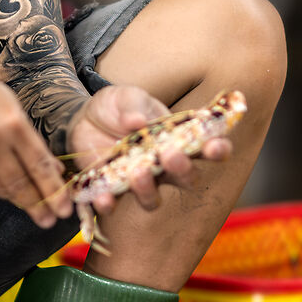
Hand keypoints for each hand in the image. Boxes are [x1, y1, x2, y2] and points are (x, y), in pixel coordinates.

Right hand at [0, 48, 68, 225]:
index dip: (54, 191)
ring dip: (13, 197)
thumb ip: (30, 138)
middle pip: (19, 185)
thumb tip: (52, 168)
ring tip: (25, 202)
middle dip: (37, 205)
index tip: (63, 208)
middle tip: (48, 219)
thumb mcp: (8, 104)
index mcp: (11, 123)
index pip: (39, 166)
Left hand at [66, 84, 232, 216]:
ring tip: (137, 171)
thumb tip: (138, 121)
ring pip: (152, 199)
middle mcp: (162, 166)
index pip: (205, 148)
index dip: (216, 150)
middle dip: (183, 170)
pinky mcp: (110, 189)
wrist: (84, 118)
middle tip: (171, 155)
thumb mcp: (127, 97)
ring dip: (148, 189)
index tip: (217, 146)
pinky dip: (109, 203)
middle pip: (185, 179)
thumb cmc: (118, 107)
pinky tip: (104, 197)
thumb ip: (134, 106)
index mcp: (175, 139)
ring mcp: (138, 181)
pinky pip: (112, 204)